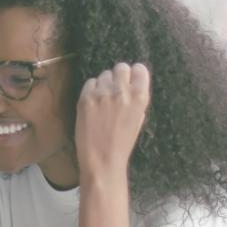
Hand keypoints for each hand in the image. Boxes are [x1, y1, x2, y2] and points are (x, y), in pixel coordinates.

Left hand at [75, 62, 150, 182]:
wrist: (102, 159)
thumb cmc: (123, 142)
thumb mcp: (138, 119)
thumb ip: (136, 100)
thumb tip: (132, 84)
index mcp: (140, 97)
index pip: (139, 69)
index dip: (134, 74)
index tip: (130, 79)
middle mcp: (122, 91)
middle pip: (121, 67)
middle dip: (119, 76)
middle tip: (115, 88)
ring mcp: (103, 93)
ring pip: (104, 74)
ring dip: (104, 83)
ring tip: (103, 99)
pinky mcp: (86, 97)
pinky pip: (90, 82)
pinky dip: (92, 90)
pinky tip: (93, 104)